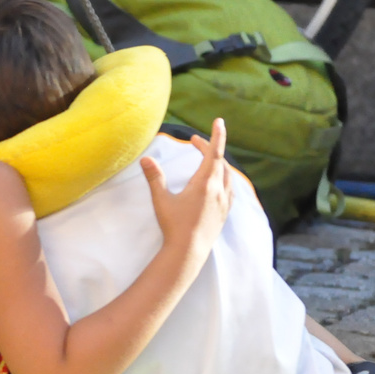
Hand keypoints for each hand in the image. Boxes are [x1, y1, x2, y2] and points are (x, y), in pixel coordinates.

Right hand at [142, 118, 232, 263]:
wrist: (189, 251)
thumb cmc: (173, 225)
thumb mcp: (161, 200)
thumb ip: (155, 178)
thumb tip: (145, 158)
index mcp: (204, 183)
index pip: (214, 153)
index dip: (216, 136)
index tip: (219, 121)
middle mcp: (218, 190)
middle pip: (219, 162)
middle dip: (209, 148)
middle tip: (195, 141)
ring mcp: (224, 202)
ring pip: (226, 175)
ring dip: (218, 162)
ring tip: (207, 158)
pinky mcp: (225, 212)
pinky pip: (229, 188)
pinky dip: (224, 177)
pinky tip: (218, 181)